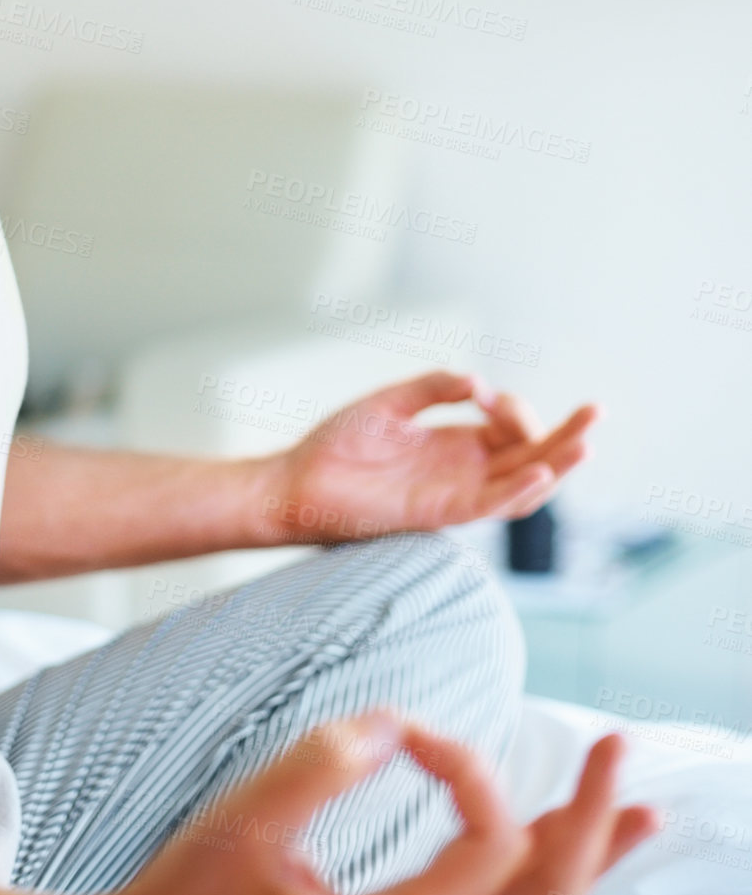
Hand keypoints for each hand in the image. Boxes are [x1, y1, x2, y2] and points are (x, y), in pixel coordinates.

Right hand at [80, 711, 658, 894]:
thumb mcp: (248, 819)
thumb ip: (324, 761)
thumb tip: (394, 721)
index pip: (489, 838)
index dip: (465, 763)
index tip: (407, 729)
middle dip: (592, 820)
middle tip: (619, 750)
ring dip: (587, 859)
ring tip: (636, 812)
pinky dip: (547, 885)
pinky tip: (562, 852)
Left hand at [257, 370, 596, 542]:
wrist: (297, 482)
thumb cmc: (337, 445)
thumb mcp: (389, 403)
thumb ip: (433, 388)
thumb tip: (479, 382)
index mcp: (455, 444)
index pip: (511, 429)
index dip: (514, 408)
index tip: (486, 393)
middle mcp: (463, 471)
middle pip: (531, 457)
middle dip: (566, 435)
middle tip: (597, 411)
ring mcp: (455, 493)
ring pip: (522, 485)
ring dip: (556, 466)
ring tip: (587, 443)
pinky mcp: (438, 513)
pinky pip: (488, 506)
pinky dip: (517, 492)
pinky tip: (540, 474)